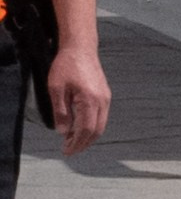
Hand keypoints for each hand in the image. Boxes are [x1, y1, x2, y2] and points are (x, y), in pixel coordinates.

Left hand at [49, 40, 110, 156]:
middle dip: (83, 143)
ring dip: (88, 136)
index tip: (66, 150)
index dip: (76, 143)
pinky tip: (79, 126)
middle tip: (69, 149)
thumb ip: (60, 112)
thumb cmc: (67, 65)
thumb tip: (63, 132)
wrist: (80, 48)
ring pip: (100, 125)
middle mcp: (102, 101)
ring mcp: (105, 98)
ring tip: (73, 140)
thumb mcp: (56, 89)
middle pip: (96, 131)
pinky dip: (91, 126)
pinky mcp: (105, 95)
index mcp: (90, 100)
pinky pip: (101, 116)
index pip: (85, 130)